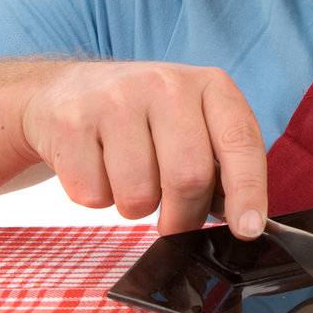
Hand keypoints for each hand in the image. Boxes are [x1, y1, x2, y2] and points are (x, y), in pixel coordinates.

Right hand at [19, 62, 267, 238]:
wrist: (63, 92)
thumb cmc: (143, 120)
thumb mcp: (192, 124)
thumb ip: (221, 165)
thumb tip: (242, 221)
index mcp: (209, 85)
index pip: (240, 141)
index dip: (248, 191)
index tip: (248, 229)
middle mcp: (166, 83)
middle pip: (189, 177)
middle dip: (183, 217)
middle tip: (173, 222)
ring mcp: (115, 98)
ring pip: (138, 195)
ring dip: (135, 208)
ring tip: (129, 179)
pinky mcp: (72, 122)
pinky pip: (93, 195)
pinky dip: (97, 198)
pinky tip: (96, 167)